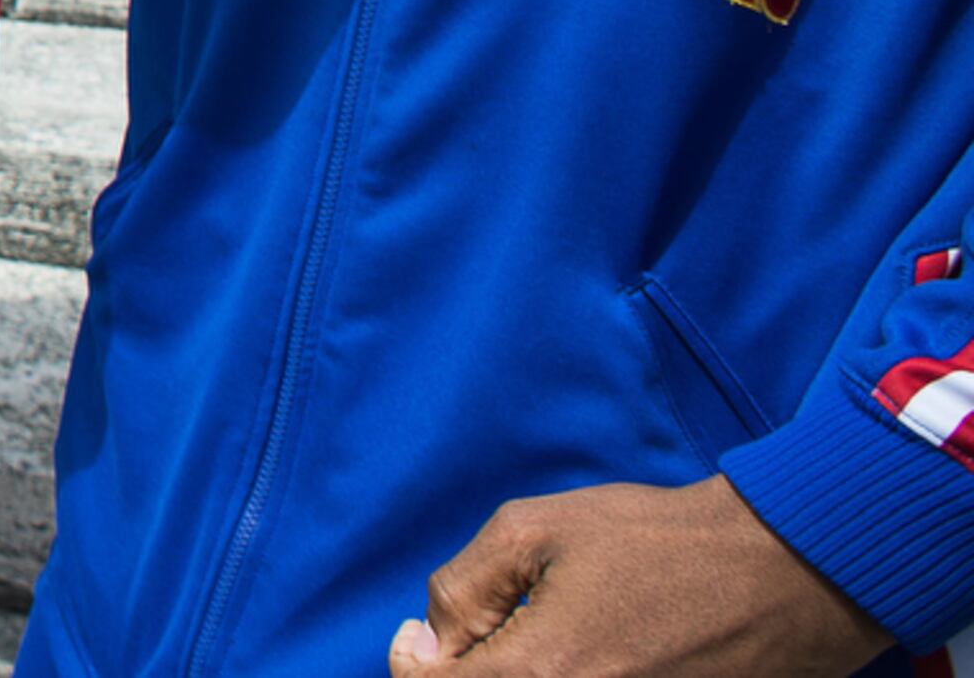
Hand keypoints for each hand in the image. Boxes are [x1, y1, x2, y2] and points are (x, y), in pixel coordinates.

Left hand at [391, 478, 885, 677]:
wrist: (782, 576)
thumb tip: (429, 641)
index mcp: (543, 673)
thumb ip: (462, 587)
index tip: (422, 635)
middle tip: (476, 642)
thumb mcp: (534, 530)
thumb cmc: (657, 542)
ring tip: (537, 644)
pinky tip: (578, 655)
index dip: (413, 666)